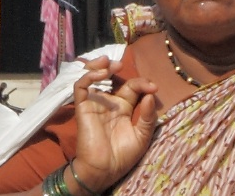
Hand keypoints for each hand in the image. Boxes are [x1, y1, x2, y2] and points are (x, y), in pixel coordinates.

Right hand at [67, 57, 158, 192]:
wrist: (104, 170)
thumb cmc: (123, 156)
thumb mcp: (142, 136)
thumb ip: (147, 116)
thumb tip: (150, 95)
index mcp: (124, 108)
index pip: (132, 87)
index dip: (142, 83)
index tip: (153, 88)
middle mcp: (109, 103)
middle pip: (109, 77)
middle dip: (115, 66)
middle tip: (122, 64)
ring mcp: (95, 104)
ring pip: (92, 77)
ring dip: (99, 66)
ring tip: (110, 63)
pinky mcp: (83, 108)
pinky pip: (81, 87)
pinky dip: (89, 77)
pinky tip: (101, 74)